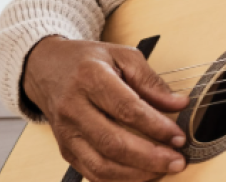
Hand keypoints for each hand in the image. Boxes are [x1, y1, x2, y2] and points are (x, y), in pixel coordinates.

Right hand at [21, 36, 190, 181]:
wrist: (46, 69)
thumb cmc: (86, 61)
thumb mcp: (121, 55)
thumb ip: (150, 81)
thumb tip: (178, 104)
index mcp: (90, 78)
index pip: (126, 109)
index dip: (156, 126)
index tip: (179, 136)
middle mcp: (73, 108)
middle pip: (112, 143)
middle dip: (150, 157)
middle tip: (177, 161)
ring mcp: (66, 133)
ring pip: (101, 165)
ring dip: (136, 174)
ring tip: (163, 170)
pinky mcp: (65, 149)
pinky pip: (91, 173)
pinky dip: (118, 180)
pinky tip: (140, 174)